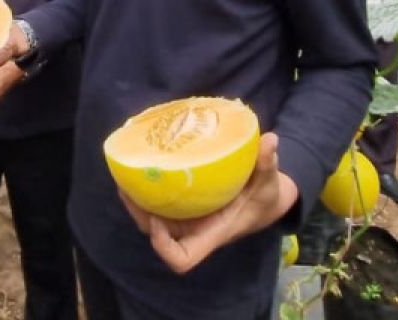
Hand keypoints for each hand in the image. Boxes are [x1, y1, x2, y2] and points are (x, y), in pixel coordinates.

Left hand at [119, 132, 297, 274]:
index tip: (156, 220)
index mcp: (212, 233)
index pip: (182, 258)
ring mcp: (187, 218)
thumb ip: (267, 164)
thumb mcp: (269, 182)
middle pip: (157, 236)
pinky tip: (142, 166)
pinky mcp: (184, 204)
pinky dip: (148, 190)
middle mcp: (194, 230)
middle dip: (139, 214)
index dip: (164, 247)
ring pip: (152, 218)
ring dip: (137, 201)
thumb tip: (270, 140)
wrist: (265, 200)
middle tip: (130, 185)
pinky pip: (159, 203)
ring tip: (127, 174)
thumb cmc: (265, 198)